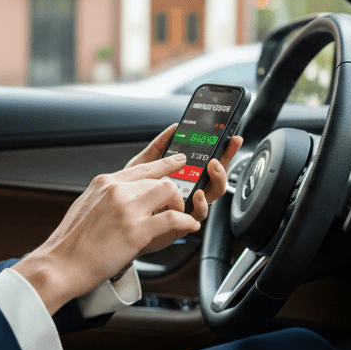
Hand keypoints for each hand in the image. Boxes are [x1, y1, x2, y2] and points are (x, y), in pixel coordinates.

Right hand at [12, 154, 200, 314]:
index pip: (142, 166)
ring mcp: (127, 209)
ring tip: (179, 217)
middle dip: (172, 194)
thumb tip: (124, 201)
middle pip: (158, 179)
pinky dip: (186, 222)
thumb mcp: (86, 207)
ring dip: (179, 204)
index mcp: (104, 183)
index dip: (165, 162)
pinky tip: (189, 227)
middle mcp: (116, 190)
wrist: (58, 265)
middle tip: (176, 207)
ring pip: (169, 191)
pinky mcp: (136, 230)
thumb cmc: (70, 244)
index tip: (178, 159)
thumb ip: (107, 198)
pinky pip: (173, 218)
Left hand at [125, 124, 244, 222]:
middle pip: (217, 176)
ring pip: (214, 194)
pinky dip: (202, 204)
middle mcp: (192, 190)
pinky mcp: (184, 222)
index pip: (210, 161)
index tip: (232, 137)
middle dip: (226, 162)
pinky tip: (198, 194)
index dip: (224, 150)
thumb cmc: (131, 193)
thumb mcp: (142, 165)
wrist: (118, 217)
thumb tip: (174, 127)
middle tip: (219, 154)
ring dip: (218, 179)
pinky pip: (200, 214)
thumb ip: (159, 147)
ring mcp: (190, 205)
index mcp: (186, 176)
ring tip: (212, 168)